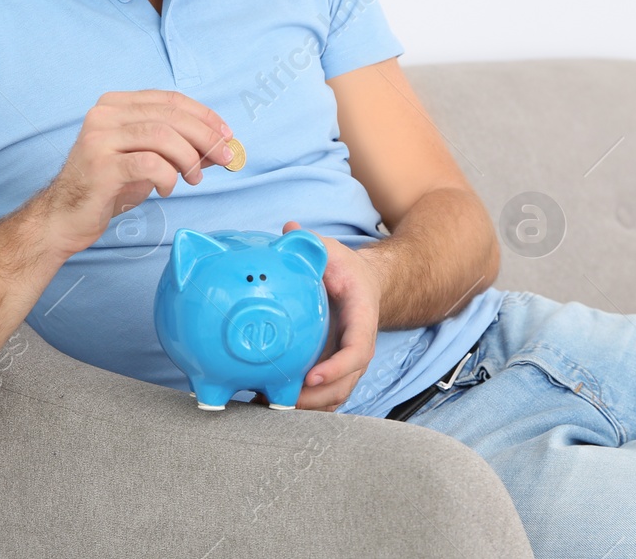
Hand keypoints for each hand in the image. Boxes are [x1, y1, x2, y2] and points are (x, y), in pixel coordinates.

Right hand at [39, 90, 234, 259]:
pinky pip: (149, 163)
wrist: (65, 217)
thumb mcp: (148, 161)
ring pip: (162, 135)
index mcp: (115, 104)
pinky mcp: (100, 166)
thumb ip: (181, 149)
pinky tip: (166, 189)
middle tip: (224, 157)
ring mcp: (99, 138)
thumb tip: (222, 146)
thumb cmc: (109, 186)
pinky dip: (168, 176)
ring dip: (189, 158)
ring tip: (193, 178)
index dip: (204, 115)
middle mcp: (104, 114)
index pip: (170, 99)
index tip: (227, 134)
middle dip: (205, 136)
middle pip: (169, 115)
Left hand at [281, 220, 383, 411]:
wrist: (364, 284)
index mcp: (363, 319)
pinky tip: (274, 400)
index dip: (337, 368)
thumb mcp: (334, 251)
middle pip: (346, 384)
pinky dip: (305, 404)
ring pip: (335, 395)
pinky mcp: (335, 368)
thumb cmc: (346, 269)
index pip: (358, 351)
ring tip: (271, 402)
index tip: (311, 376)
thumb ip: (314, 243)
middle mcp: (359, 346)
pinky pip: (325, 394)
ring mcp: (348, 361)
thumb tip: (289, 228)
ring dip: (307, 406)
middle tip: (279, 399)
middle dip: (316, 398)